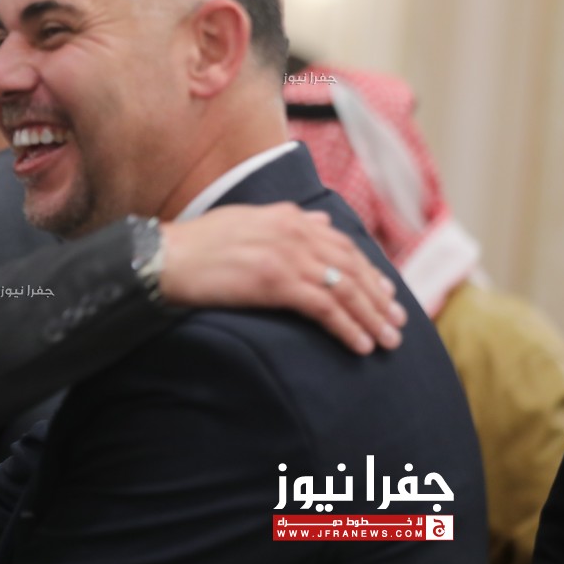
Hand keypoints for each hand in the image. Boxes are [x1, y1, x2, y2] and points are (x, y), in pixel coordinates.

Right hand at [156, 203, 405, 353]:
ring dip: (372, 318)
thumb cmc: (197, 245)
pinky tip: (361, 346)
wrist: (165, 257)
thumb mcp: (247, 221)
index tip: (386, 293)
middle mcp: (295, 232)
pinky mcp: (278, 282)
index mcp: (289, 216)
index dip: (369, 271)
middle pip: (353, 267)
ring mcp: (288, 256)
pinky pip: (326, 309)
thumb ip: (287, 220)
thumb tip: (320, 222)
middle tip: (398, 322)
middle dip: (379, 298)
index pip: (343, 244)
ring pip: (346, 289)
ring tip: (388, 341)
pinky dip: (348, 328)